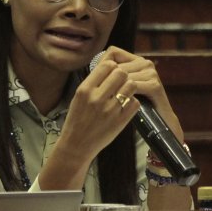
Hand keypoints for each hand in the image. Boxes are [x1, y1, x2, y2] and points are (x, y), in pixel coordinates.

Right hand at [36, 52, 141, 189]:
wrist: (77, 145)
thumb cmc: (77, 119)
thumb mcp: (79, 97)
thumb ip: (93, 82)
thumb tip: (110, 65)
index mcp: (85, 90)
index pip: (106, 65)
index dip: (112, 66)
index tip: (112, 72)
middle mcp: (97, 98)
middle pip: (121, 73)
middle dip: (122, 75)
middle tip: (120, 82)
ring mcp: (110, 110)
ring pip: (131, 85)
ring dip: (129, 87)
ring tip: (124, 93)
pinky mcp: (120, 121)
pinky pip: (135, 102)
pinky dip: (132, 102)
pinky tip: (125, 105)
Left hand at [101, 46, 184, 141]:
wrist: (156, 123)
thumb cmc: (134, 105)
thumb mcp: (120, 88)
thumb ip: (110, 76)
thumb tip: (94, 67)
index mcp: (136, 60)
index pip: (113, 52)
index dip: (102, 66)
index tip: (97, 82)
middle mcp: (145, 63)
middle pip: (117, 64)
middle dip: (107, 80)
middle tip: (100, 95)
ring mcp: (151, 73)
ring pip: (123, 75)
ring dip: (114, 89)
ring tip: (107, 101)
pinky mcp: (154, 86)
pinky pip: (132, 86)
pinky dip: (123, 94)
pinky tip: (117, 103)